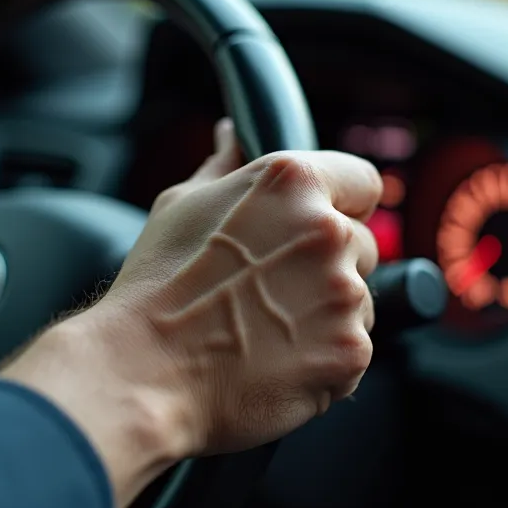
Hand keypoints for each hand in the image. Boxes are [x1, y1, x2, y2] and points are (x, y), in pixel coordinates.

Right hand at [1, 118, 380, 507]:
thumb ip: (225, 165)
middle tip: (270, 290)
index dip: (343, 205)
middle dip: (327, 266)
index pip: (363, 181)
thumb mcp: (181, 205)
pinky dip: (322, 362)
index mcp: (293, 182)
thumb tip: (233, 135)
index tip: (318, 227)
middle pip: (363, 245)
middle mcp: (328, 231)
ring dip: (327, 316)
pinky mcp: (349, 351)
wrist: (144, 372)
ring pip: (358, 302)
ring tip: (265, 330)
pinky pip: (351, 353)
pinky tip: (273, 361)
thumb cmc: (157, 288)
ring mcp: (344, 294)